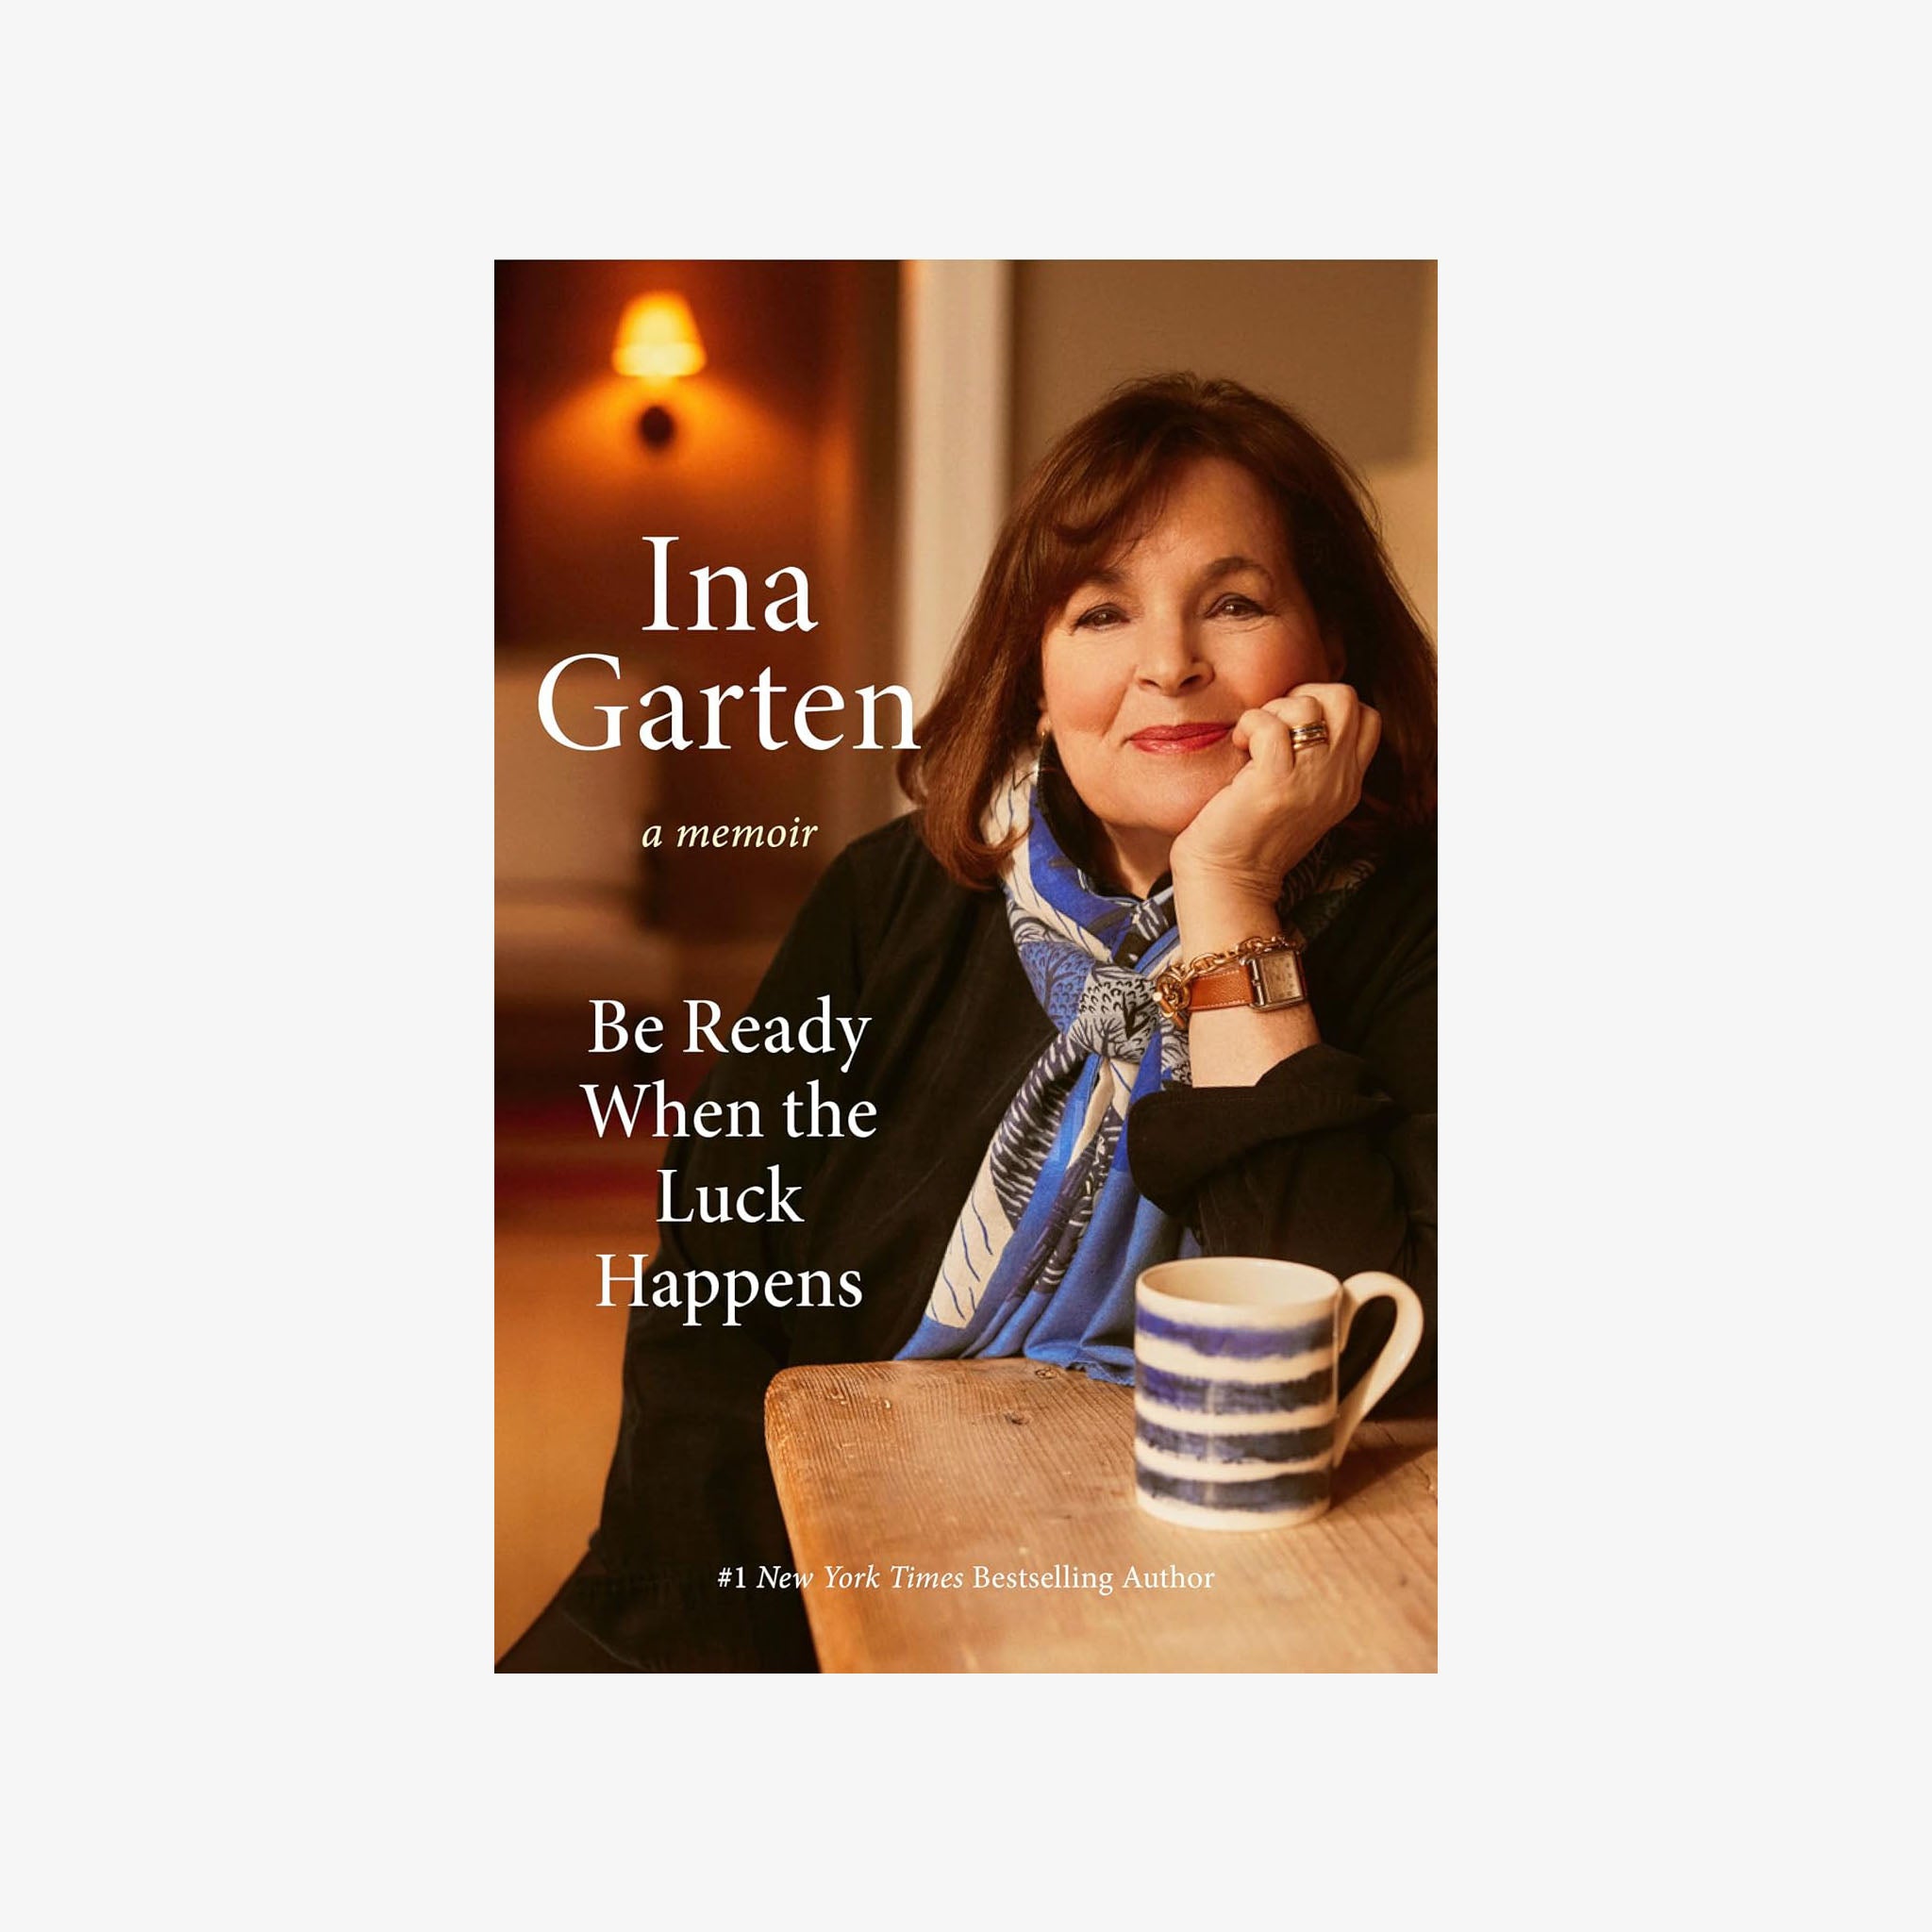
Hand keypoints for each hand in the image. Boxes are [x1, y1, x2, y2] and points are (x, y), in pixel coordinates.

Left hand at [1168, 684, 1380, 905]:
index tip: (1292, 725)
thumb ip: (1313, 760)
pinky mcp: (1276, 784)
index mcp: (1348, 783)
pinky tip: (1239, 747)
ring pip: (1307, 706)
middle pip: (1346, 699)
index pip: (1366, 716)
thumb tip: (1297, 710)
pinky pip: (1269, 725)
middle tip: (1275, 723)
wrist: (1229, 879)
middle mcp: (1339, 780)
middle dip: (1304, 695)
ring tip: (1253, 740)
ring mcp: (1311, 781)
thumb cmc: (1251, 834)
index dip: (1327, 705)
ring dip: (1272, 711)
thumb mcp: (1300, 795)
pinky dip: (1250, 725)